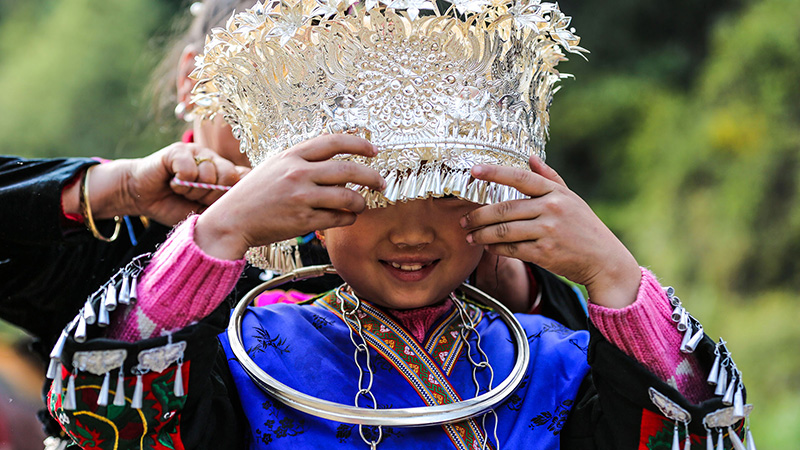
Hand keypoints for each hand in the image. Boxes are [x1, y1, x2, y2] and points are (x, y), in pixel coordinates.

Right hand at [63, 143, 248, 225]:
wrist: (141, 197)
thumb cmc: (175, 205)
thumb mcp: (205, 211)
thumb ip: (226, 205)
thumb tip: (249, 200)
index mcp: (224, 173)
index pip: (244, 178)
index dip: (230, 195)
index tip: (213, 204)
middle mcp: (214, 159)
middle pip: (229, 177)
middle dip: (211, 195)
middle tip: (195, 197)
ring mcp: (198, 152)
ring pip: (209, 174)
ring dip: (192, 190)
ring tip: (181, 190)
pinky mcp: (179, 149)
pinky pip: (190, 169)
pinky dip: (180, 182)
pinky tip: (172, 182)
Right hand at [195, 134, 384, 259]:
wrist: (231, 220)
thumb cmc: (253, 194)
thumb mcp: (274, 166)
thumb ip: (301, 161)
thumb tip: (335, 160)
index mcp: (292, 156)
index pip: (334, 142)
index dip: (359, 144)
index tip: (374, 150)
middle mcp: (298, 173)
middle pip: (349, 170)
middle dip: (371, 176)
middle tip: (381, 182)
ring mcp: (301, 197)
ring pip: (348, 197)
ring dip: (361, 202)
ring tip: (361, 204)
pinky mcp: (303, 220)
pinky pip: (338, 219)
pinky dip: (348, 218)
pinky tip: (347, 218)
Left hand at [460, 156, 640, 308]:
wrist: (604, 260)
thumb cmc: (585, 227)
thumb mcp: (571, 198)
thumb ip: (550, 178)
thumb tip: (530, 158)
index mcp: (556, 193)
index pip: (520, 178)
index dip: (495, 172)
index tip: (474, 170)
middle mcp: (551, 209)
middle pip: (504, 209)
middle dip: (478, 215)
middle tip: (464, 220)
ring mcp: (548, 231)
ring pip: (503, 231)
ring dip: (482, 234)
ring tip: (470, 236)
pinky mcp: (544, 253)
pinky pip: (511, 249)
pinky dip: (495, 248)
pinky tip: (487, 247)